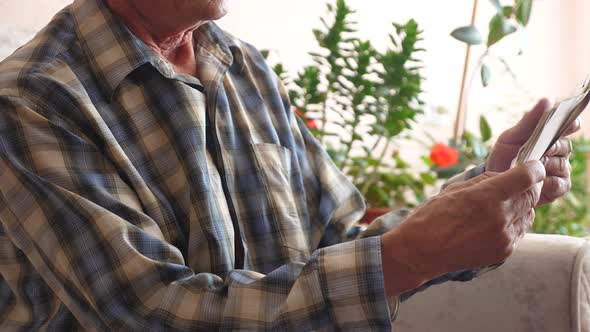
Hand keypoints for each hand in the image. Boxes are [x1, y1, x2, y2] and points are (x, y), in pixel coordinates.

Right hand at [380, 161, 544, 296]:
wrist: (421, 252)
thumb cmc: (432, 217)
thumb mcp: (455, 189)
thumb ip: (485, 181)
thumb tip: (506, 175)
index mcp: (486, 197)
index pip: (527, 177)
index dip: (533, 168)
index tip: (531, 166)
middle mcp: (499, 217)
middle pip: (531, 195)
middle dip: (526, 186)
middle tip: (513, 184)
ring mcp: (503, 237)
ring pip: (529, 213)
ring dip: (520, 205)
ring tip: (498, 207)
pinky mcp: (504, 251)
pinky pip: (520, 231)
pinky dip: (513, 223)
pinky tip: (493, 223)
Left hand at [486, 98, 580, 205]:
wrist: (493, 181)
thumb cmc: (504, 155)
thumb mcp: (511, 137)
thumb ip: (528, 121)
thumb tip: (546, 100)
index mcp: (550, 136)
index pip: (569, 126)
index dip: (571, 124)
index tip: (570, 124)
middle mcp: (559, 152)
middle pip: (566, 146)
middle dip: (553, 147)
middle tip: (542, 150)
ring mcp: (559, 169)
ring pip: (563, 165)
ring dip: (547, 166)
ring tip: (531, 167)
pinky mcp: (557, 187)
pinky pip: (561, 183)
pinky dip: (549, 182)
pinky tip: (538, 182)